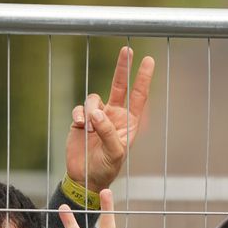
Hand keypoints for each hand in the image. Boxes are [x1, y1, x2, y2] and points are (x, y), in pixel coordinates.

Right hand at [65, 46, 154, 193]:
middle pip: (119, 86)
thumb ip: (108, 131)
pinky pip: (80, 109)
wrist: (85, 177)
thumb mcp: (114, 153)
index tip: (148, 61)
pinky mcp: (81, 121)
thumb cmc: (106, 167)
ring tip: (89, 129)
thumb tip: (97, 112)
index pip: (139, 96)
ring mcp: (98, 116)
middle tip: (127, 50)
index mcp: (129, 122)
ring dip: (91, 110)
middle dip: (123, 68)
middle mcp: (114, 115)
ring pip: (94, 99)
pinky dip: (79, 115)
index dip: (143, 78)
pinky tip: (80, 126)